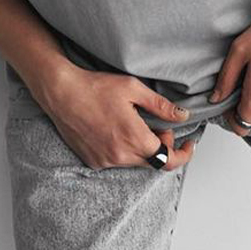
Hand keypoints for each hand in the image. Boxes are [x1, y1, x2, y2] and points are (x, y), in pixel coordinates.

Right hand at [34, 65, 197, 170]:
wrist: (61, 93)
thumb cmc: (95, 88)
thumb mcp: (134, 89)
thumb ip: (161, 106)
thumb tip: (182, 115)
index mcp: (135, 138)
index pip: (169, 160)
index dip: (183, 155)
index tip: (189, 145)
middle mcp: (120, 155)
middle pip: (153, 161)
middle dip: (162, 145)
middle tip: (157, 125)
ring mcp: (105, 160)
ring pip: (135, 162)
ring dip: (142, 148)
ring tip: (134, 125)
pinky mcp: (92, 160)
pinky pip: (117, 161)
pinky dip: (124, 150)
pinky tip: (116, 131)